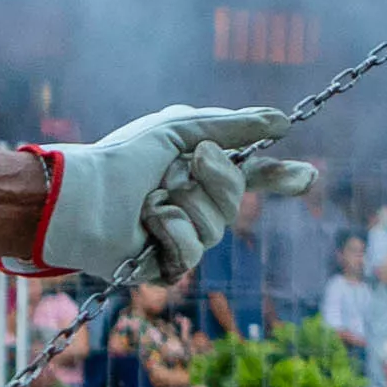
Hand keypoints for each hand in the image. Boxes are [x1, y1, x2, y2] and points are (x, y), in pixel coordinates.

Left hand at [34, 105, 316, 286]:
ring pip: (218, 226)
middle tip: (194, 160)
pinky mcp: (166, 265)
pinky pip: (193, 252)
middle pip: (238, 199)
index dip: (279, 177)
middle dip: (220, 177)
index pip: (250, 175)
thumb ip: (234, 125)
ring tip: (150, 198)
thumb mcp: (182, 130)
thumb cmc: (122, 157)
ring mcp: (181, 235)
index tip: (307, 176)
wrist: (79, 195)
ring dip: (184, 203)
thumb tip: (283, 121)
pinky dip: (169, 229)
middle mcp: (193, 202)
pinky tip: (146, 223)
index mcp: (197, 170)